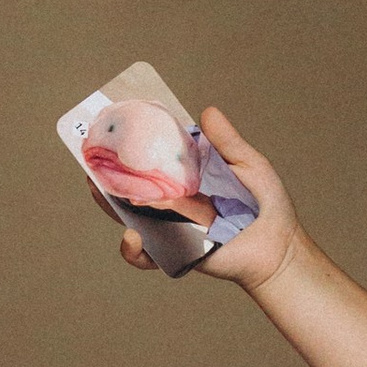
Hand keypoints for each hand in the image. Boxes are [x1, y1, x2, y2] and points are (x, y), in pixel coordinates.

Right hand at [115, 104, 298, 289]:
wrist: (277, 247)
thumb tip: (207, 111)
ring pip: (130, 218)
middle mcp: (173, 200)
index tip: (109, 132)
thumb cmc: (265, 204)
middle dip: (106, 176)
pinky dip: (134, 250)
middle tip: (89, 162)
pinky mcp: (174, 252)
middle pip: (131, 187)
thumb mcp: (248, 165)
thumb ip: (226, 142)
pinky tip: (134, 238)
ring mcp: (170, 227)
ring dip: (112, 207)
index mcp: (187, 175)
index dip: (129, 148)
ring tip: (103, 194)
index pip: (153, 159)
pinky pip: (146, 255)